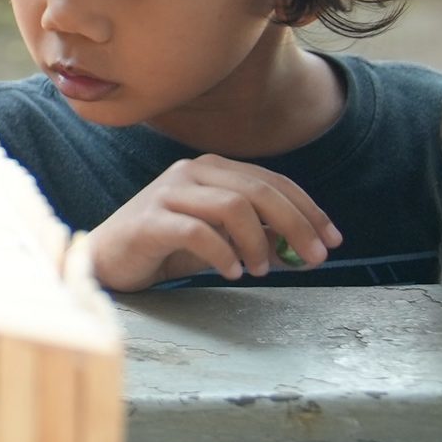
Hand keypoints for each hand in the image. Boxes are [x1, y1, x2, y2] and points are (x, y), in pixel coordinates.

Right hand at [88, 155, 343, 291]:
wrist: (109, 259)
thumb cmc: (168, 247)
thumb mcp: (223, 238)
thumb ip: (258, 234)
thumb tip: (304, 245)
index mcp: (210, 169)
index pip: (272, 180)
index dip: (308, 209)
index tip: (332, 239)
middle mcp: (189, 172)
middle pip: (257, 190)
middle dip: (296, 225)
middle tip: (315, 258)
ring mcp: (167, 193)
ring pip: (232, 206)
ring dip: (258, 242)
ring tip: (261, 270)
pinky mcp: (149, 220)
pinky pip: (198, 231)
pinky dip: (223, 254)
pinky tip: (231, 272)